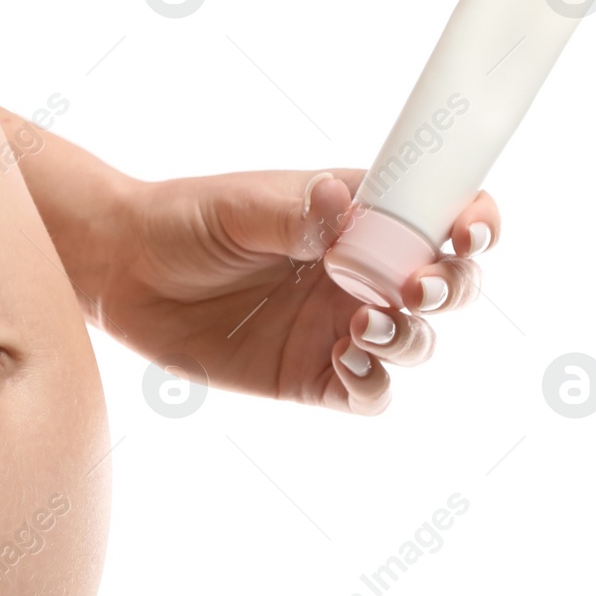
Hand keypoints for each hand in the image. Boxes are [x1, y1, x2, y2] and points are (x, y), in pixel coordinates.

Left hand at [87, 169, 499, 415]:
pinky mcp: (312, 374)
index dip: (472, 220)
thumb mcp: (240, 206)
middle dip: (450, 287)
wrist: (123, 272)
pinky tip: (348, 364)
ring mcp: (340, 325)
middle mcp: (363, 272)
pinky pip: (369, 392)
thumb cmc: (184, 220)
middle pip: (445, 285)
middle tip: (416, 285)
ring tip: (364, 323)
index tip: (469, 231)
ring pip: (414, 341)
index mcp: (360, 216)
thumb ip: (298, 212)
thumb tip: (343, 202)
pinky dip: (374, 385)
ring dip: (409, 337)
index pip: (441, 214)